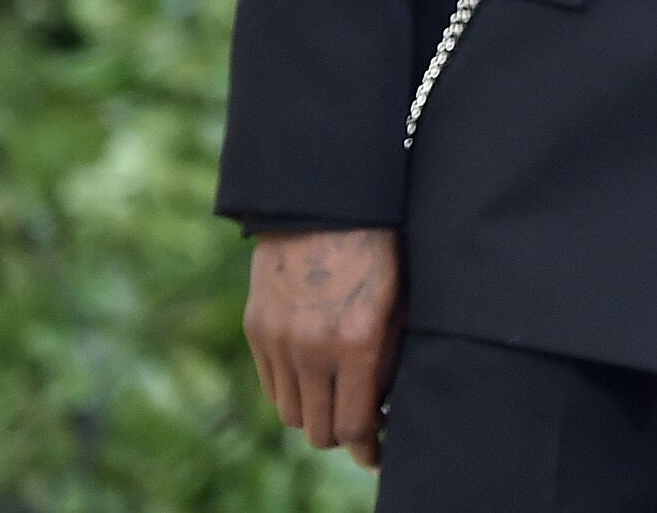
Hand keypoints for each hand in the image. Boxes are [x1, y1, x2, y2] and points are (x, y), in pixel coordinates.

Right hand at [244, 227, 400, 469]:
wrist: (324, 203)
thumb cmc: (377, 247)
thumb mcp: (399, 301)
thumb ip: (389, 357)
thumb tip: (384, 405)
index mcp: (356, 342)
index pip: (356, 425)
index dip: (369, 448)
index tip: (379, 453)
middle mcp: (312, 349)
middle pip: (319, 431)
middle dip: (344, 435)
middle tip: (363, 425)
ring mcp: (279, 340)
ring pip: (291, 414)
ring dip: (315, 415)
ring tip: (337, 399)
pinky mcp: (257, 329)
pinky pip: (273, 386)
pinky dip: (293, 391)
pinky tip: (315, 376)